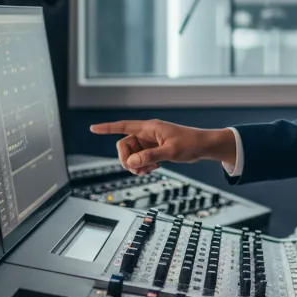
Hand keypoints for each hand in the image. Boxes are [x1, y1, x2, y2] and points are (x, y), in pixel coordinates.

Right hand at [88, 119, 235, 175]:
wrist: (204, 147)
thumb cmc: (191, 144)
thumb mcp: (171, 152)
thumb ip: (150, 157)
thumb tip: (131, 163)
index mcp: (149, 128)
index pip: (123, 126)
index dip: (107, 128)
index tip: (92, 128)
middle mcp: (147, 133)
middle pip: (124, 146)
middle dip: (127, 159)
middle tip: (137, 170)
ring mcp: (150, 142)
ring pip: (132, 154)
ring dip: (135, 165)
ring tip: (148, 170)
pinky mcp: (154, 150)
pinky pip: (140, 158)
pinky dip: (143, 165)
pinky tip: (153, 169)